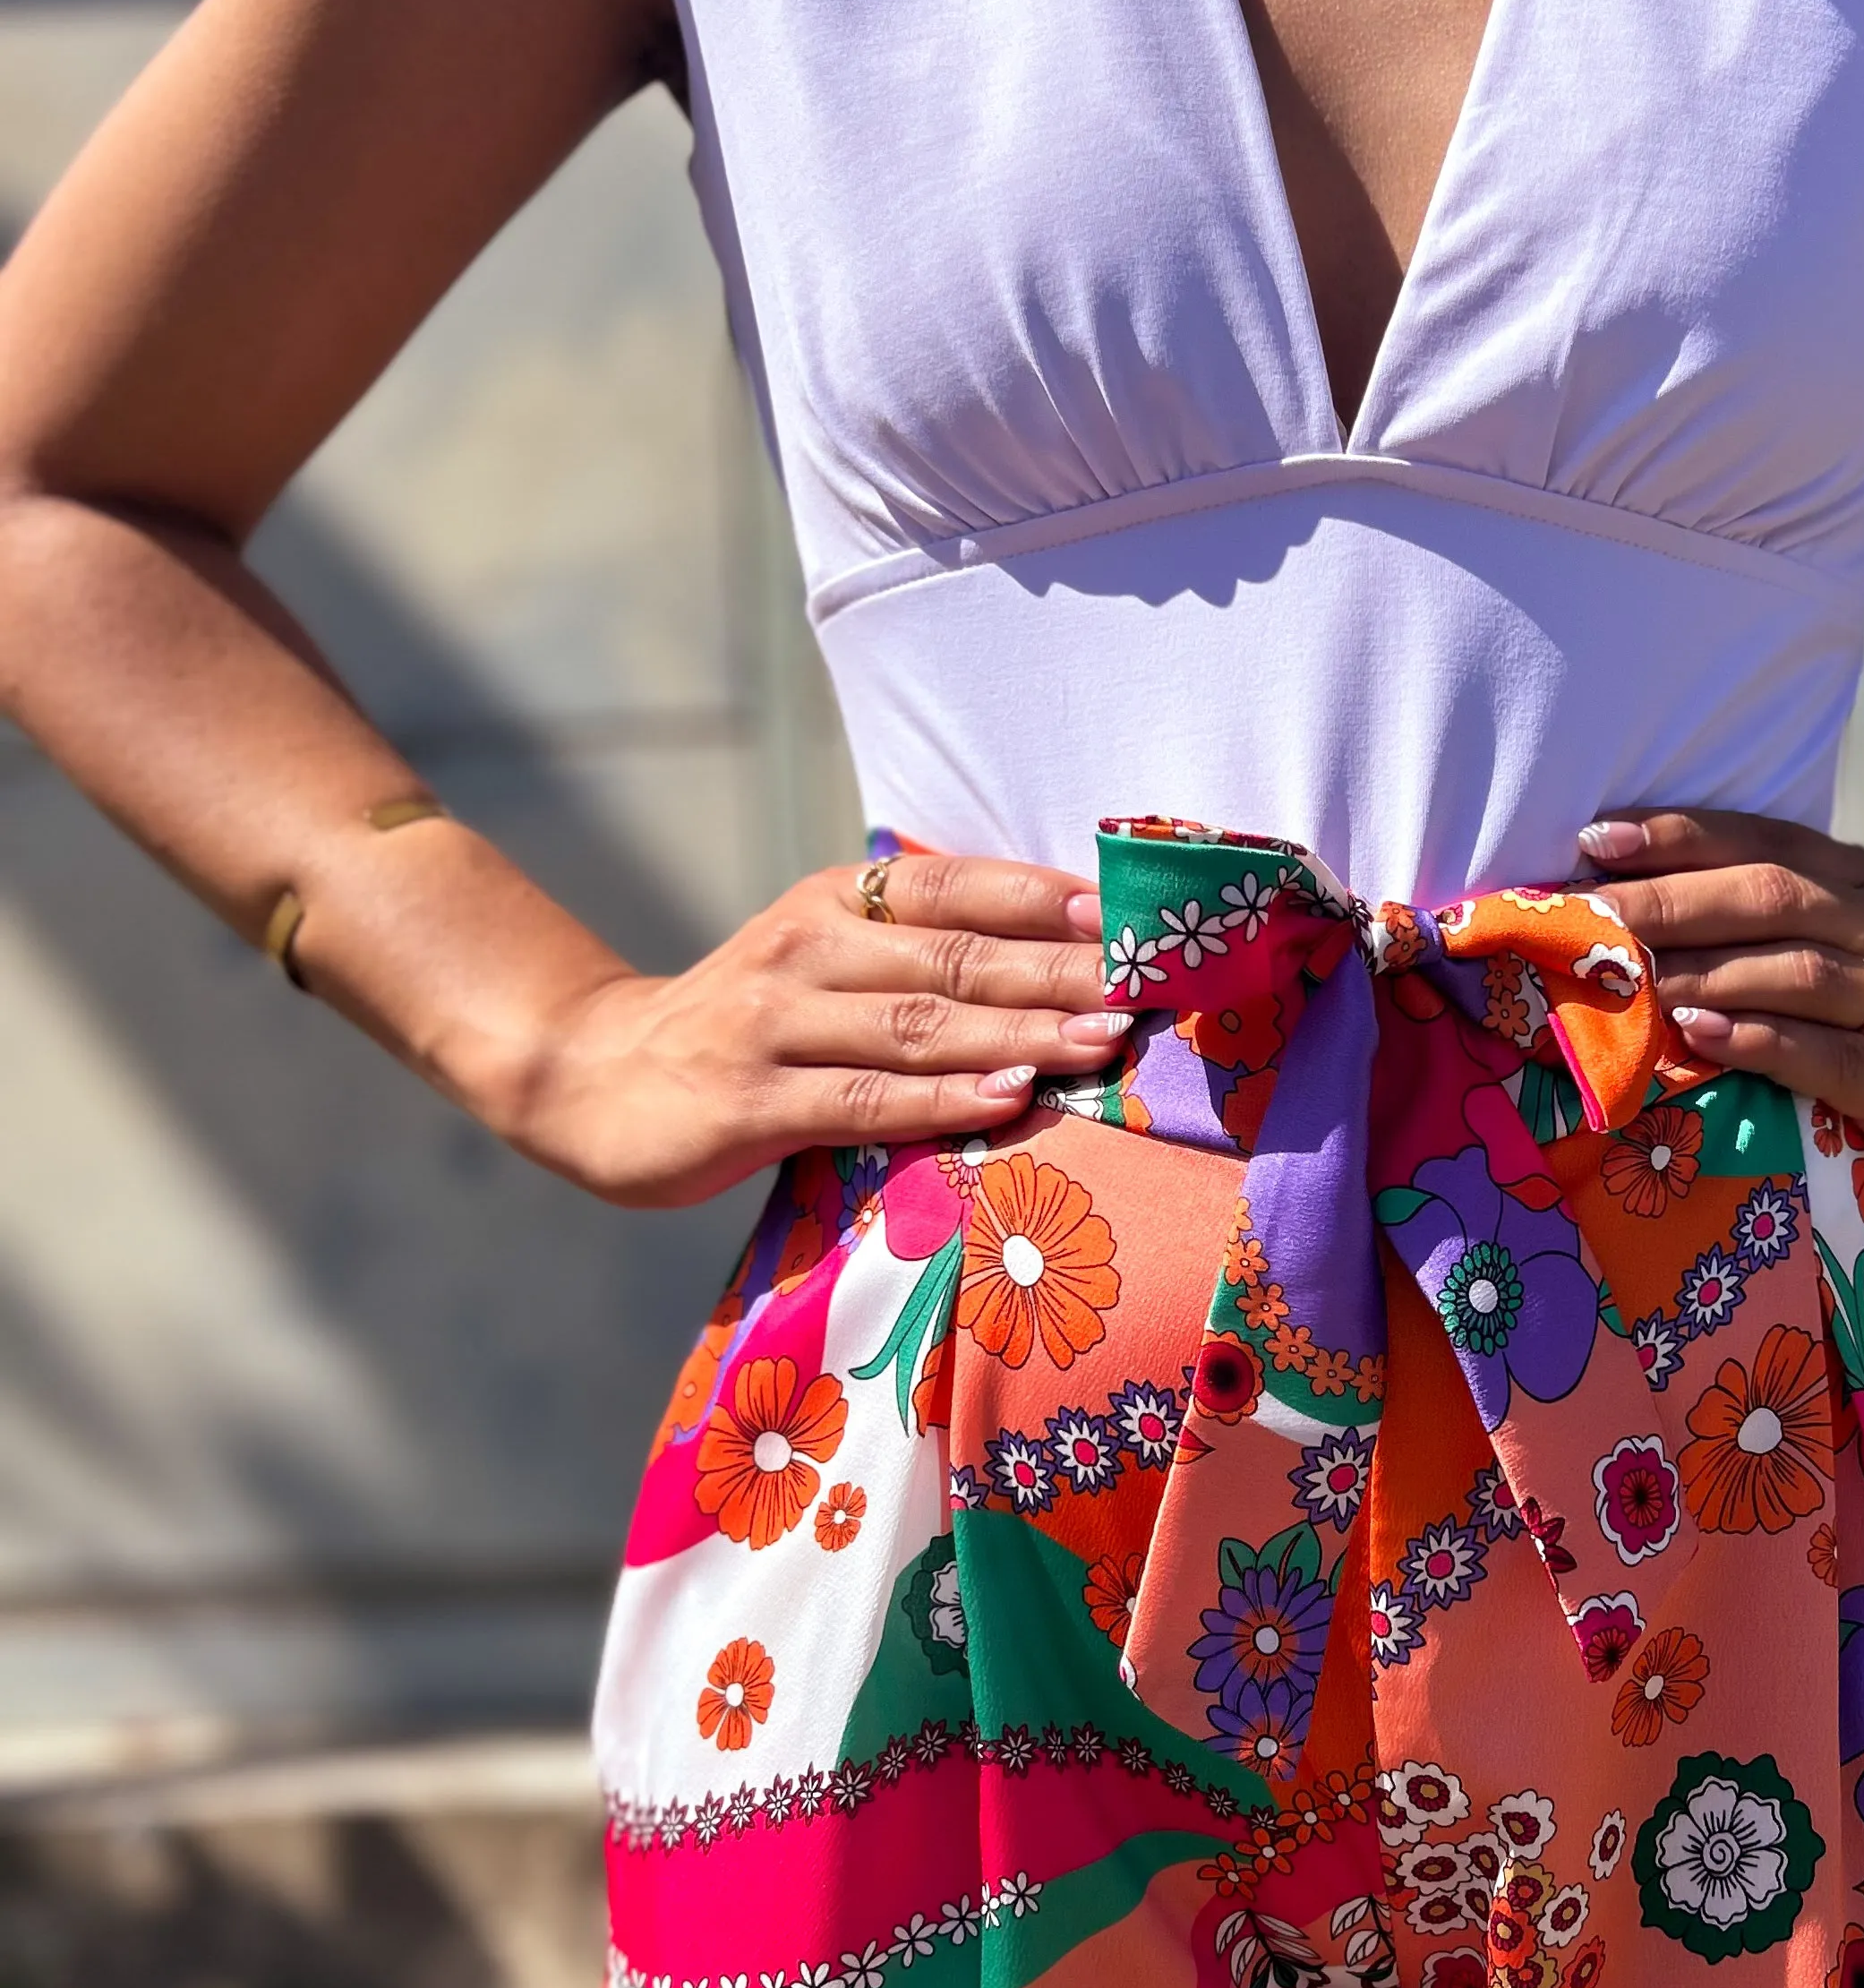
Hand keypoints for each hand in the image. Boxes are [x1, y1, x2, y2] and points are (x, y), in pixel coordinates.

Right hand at [491, 848, 1126, 1208]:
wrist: (589, 1076)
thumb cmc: (746, 1026)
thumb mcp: (820, 962)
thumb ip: (914, 957)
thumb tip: (1061, 956)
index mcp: (832, 900)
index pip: (956, 886)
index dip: (1047, 898)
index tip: (1136, 917)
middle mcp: (806, 947)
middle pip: (956, 955)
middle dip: (1061, 971)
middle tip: (1149, 986)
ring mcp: (774, 1024)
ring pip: (918, 1024)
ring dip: (1020, 1031)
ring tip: (1102, 1040)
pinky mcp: (749, 1101)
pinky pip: (864, 1099)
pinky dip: (942, 1097)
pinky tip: (1008, 1097)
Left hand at [1574, 809, 1863, 1211]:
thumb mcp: (1855, 948)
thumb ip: (1769, 926)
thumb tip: (1635, 911)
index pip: (1764, 843)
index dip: (1678, 836)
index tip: (1592, 840)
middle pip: (1773, 897)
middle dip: (1671, 900)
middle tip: (1587, 914)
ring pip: (1799, 971)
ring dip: (1704, 970)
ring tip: (1626, 976)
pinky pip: (1830, 1056)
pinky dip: (1760, 1042)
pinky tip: (1698, 1038)